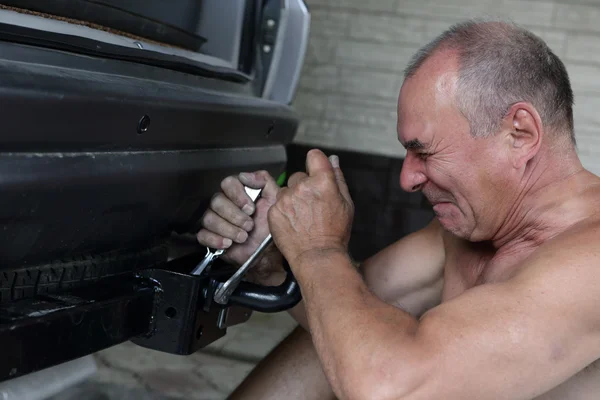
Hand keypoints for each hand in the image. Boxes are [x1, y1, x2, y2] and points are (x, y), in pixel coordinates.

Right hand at [197, 170, 283, 283]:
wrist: (266, 252)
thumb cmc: (269, 227)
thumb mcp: (274, 200)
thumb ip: (265, 181)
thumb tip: (246, 175)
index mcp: (238, 193)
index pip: (228, 183)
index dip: (238, 195)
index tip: (250, 208)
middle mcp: (224, 203)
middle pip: (216, 201)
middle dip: (236, 216)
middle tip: (249, 225)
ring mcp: (215, 220)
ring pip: (209, 218)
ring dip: (229, 230)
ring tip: (243, 236)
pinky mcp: (209, 236)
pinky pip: (203, 235)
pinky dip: (216, 240)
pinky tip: (228, 243)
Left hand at [268, 149, 353, 267]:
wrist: (317, 256)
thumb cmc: (334, 233)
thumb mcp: (346, 204)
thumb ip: (338, 178)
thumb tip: (333, 160)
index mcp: (322, 182)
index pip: (314, 156)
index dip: (316, 163)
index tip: (316, 171)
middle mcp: (302, 187)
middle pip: (299, 176)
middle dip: (304, 186)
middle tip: (312, 206)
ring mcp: (285, 199)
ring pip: (286, 190)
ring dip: (292, 199)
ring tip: (302, 217)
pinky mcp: (274, 211)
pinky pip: (278, 203)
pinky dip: (284, 211)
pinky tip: (294, 223)